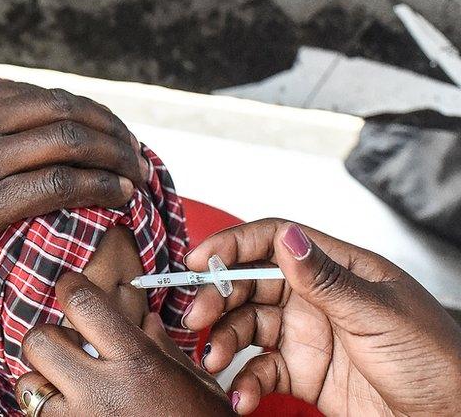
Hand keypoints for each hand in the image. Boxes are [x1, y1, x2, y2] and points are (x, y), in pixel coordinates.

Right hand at [0, 81, 150, 406]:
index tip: (104, 130)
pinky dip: (99, 185)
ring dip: (113, 156)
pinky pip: (57, 184)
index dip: (82, 110)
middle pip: (61, 110)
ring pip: (68, 142)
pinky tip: (118, 195)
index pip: (35, 93)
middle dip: (109, 129)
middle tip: (132, 151)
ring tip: (135, 174)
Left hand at [15, 273, 231, 415]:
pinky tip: (73, 410)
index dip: (70, 286)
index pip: (82, 304)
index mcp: (136, 363)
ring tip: (65, 384)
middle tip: (66, 343)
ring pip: (27, 384)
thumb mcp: (195, 384)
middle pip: (39, 341)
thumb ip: (163, 348)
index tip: (70, 286)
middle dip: (48, 336)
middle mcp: (101, 392)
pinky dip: (49, 409)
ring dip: (41, 379)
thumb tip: (147, 322)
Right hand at [184, 219, 460, 414]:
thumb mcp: (379, 315)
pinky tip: (242, 396)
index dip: (234, 246)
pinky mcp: (304, 375)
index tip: (200, 261)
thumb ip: (326, 279)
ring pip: (248, 328)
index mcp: (340, 269)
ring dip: (226, 343)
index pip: (276, 241)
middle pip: (251, 285)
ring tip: (216, 361)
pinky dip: (245, 383)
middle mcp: (318, 299)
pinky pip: (260, 371)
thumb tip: (288, 237)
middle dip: (219, 299)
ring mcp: (308, 336)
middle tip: (197, 319)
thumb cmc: (438, 363)